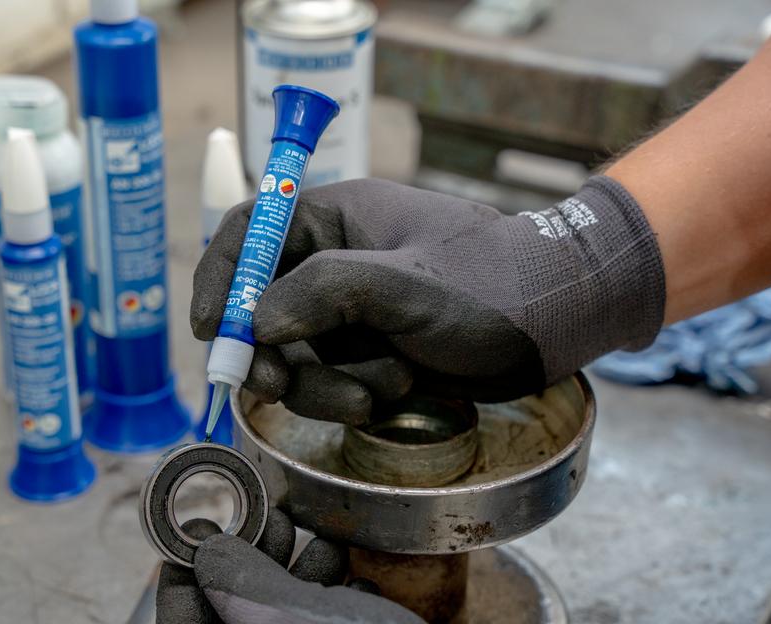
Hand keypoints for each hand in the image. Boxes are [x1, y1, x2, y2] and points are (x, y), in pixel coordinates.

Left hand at [156, 509, 423, 623]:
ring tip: (327, 547)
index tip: (205, 529)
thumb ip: (243, 583)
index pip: (183, 622)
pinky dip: (339, 604)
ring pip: (286, 616)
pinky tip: (358, 587)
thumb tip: (210, 549)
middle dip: (255, 561)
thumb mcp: (288, 617)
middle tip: (274, 522)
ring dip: (305, 576)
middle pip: (237, 611)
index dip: (188, 572)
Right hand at [191, 177, 664, 423]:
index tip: (212, 330)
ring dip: (324, 385)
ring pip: (293, 357)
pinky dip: (351, 396)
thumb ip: (324, 294)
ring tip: (384, 388)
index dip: (221, 277)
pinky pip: (326, 382)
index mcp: (336, 219)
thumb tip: (254, 323)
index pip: (250, 233)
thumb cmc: (493, 285)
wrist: (558, 323)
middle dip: (273, 354)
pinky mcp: (365, 352)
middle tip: (278, 385)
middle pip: (261, 309)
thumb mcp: (407, 285)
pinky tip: (398, 390)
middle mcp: (332, 263)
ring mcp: (348, 312)